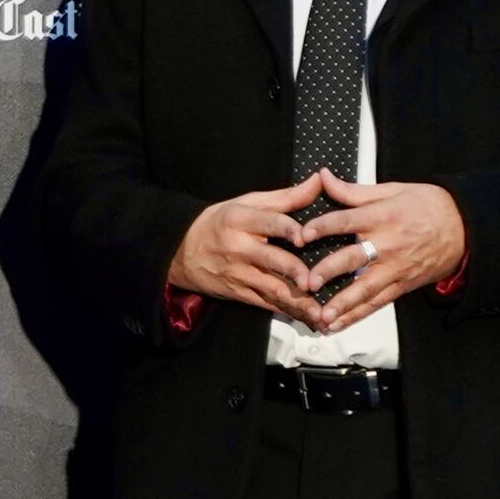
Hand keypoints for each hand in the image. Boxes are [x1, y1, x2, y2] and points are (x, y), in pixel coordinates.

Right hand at [169, 171, 344, 316]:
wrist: (179, 250)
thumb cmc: (219, 222)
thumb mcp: (246, 203)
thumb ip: (286, 196)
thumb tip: (320, 180)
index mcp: (240, 220)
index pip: (268, 222)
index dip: (288, 230)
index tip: (306, 237)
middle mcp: (239, 247)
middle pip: (271, 260)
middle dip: (294, 272)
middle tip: (314, 282)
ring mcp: (238, 273)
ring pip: (271, 288)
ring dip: (297, 301)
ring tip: (320, 312)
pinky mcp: (238, 293)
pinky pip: (265, 304)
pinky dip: (287, 311)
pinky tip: (307, 318)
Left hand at [298, 179, 467, 332]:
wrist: (467, 227)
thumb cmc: (429, 205)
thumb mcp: (393, 190)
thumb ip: (353, 191)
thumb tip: (322, 177)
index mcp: (383, 216)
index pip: (346, 221)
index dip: (322, 227)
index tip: (301, 235)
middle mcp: (388, 244)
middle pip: (353, 258)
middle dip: (329, 271)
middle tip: (307, 282)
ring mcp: (396, 268)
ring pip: (366, 288)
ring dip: (343, 304)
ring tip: (322, 316)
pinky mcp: (404, 284)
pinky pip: (379, 302)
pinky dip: (358, 315)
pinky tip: (338, 324)